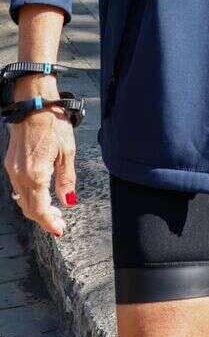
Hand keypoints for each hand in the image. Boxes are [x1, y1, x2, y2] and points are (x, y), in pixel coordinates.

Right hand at [3, 88, 77, 237]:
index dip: (49, 222)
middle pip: (28, 207)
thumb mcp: (68, 152)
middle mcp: (19, 174)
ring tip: (53, 212)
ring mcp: (12, 169)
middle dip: (44, 218)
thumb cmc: (53, 124)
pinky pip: (18, 187)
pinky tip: (40, 197)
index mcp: (35, 173)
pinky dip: (29, 197)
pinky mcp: (11, 164)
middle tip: (59, 224)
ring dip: (36, 208)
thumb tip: (69, 201)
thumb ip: (66, 179)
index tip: (59, 230)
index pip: (39, 208)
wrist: (34, 106)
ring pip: (21, 199)